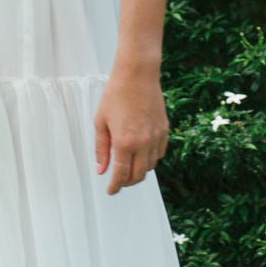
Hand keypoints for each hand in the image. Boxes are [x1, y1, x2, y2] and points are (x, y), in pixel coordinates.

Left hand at [92, 70, 167, 195]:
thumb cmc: (115, 95)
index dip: (115, 186)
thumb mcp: (100, 122)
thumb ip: (101, 148)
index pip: (121, 175)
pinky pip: (159, 153)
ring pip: (150, 166)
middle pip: (138, 175)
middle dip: (128, 182)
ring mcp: (156, 137)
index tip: (111, 191)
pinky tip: (141, 155)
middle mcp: (143, 143)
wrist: (137, 75)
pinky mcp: (165, 130)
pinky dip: (150, 159)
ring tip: (129, 167)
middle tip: (118, 182)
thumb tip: (101, 169)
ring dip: (139, 171)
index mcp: (125, 142)